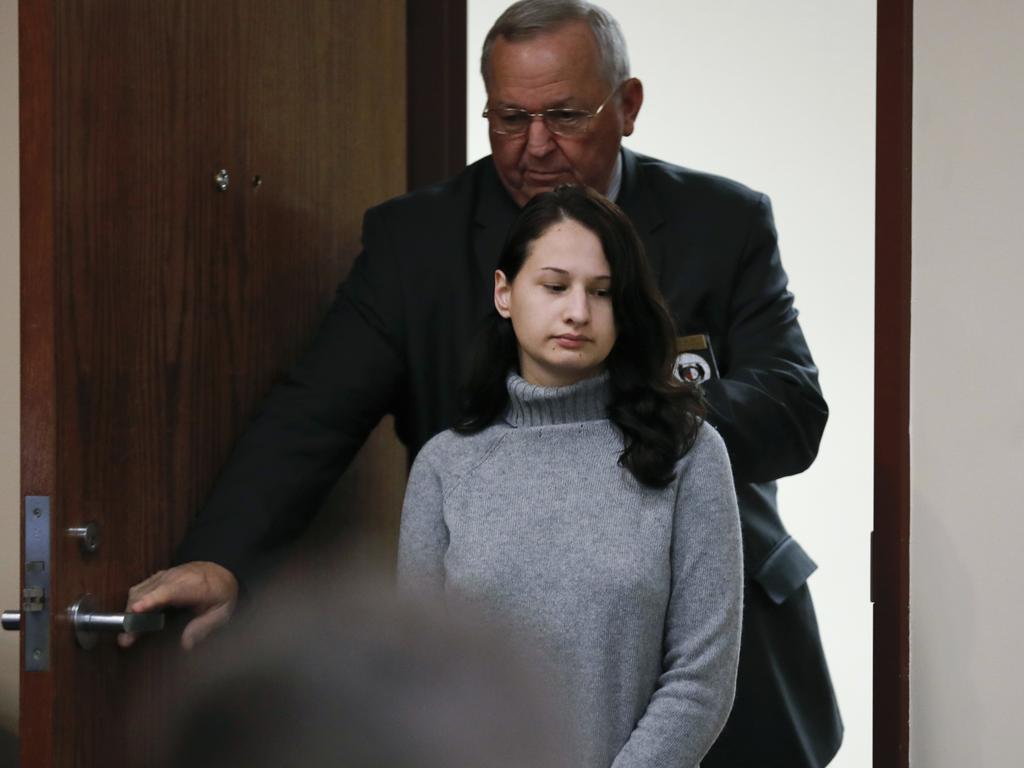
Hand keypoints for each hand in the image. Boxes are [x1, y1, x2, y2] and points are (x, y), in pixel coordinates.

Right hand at [117, 561, 238, 650]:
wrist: (220, 572)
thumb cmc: (221, 594)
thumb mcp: (222, 613)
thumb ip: (204, 627)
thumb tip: (186, 644)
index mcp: (193, 585)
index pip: (169, 592)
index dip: (152, 600)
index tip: (137, 609)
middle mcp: (175, 578)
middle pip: (147, 593)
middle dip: (133, 615)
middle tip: (127, 639)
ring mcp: (164, 576)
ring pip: (139, 591)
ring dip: (129, 612)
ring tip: (127, 635)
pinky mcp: (157, 578)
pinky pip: (139, 589)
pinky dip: (132, 605)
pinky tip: (132, 622)